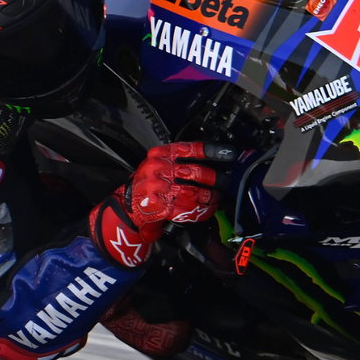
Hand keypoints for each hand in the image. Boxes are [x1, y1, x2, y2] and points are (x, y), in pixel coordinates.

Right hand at [89, 142, 237, 267]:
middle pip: (196, 172)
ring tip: (218, 197)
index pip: (191, 148)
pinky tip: (207, 210)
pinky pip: (189, 208)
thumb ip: (178, 160)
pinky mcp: (162, 207)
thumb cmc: (148, 185)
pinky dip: (202, 211)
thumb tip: (211, 162)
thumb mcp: (157, 164)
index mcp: (161, 154)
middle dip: (216, 178)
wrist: (129, 207)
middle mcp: (160, 169)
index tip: (230, 154)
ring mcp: (160, 188)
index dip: (213, 151)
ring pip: (195, 192)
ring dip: (211, 197)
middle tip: (227, 181)